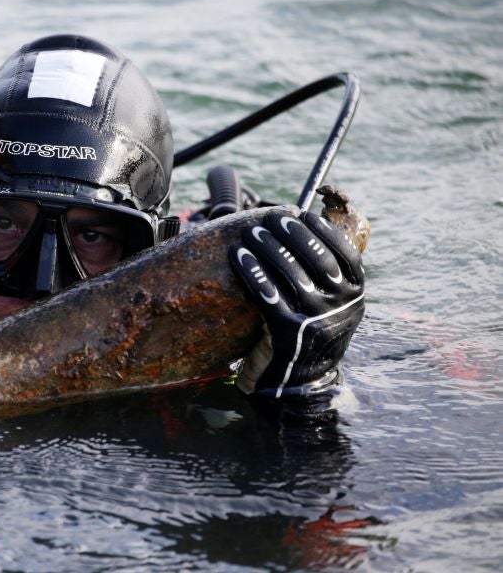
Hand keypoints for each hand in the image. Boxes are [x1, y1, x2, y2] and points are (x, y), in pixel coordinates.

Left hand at [230, 210, 364, 397]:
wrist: (299, 383)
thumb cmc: (310, 332)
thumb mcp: (331, 304)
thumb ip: (328, 275)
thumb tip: (304, 228)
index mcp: (355, 294)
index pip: (345, 253)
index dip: (323, 230)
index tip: (303, 213)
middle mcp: (341, 306)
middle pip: (316, 258)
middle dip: (290, 233)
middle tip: (270, 218)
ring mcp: (317, 320)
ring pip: (290, 273)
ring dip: (267, 248)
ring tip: (250, 235)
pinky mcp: (289, 332)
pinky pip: (267, 295)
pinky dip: (252, 272)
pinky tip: (239, 258)